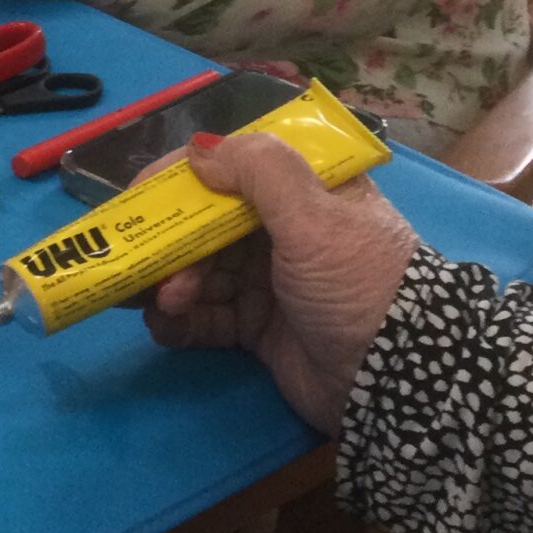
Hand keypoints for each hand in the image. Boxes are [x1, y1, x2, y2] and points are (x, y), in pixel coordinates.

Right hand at [137, 130, 418, 434]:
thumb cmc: (358, 284)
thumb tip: (199, 149)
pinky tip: (163, 324)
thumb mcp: (316, 217)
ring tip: (165, 301)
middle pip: (208, 221)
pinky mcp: (257, 329)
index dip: (184, 174)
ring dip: (171, 282)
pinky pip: (204, 316)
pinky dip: (179, 319)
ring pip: (200, 269)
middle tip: (134, 257)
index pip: (236, 165)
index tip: (138, 192)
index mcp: (308, 190)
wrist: (398, 382)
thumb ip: (259, 171)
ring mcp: (270, 280)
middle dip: (167, 238)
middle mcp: (286, 229)